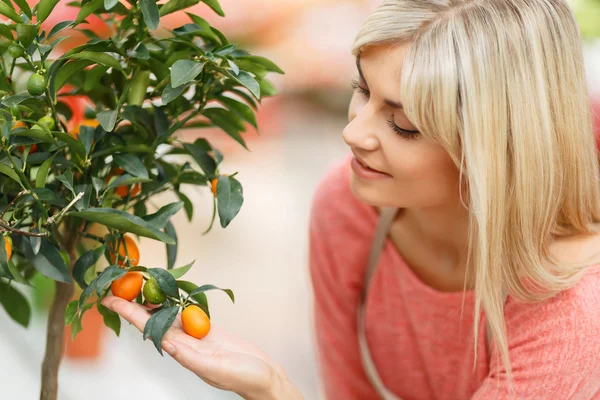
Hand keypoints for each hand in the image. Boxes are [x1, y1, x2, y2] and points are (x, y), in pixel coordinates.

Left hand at [101, 296, 302, 399]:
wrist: (264, 377)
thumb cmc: (243, 376)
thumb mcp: (216, 368)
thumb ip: (192, 357)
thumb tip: (168, 344)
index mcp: (182, 352)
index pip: (148, 328)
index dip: (128, 313)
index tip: (109, 300)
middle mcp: (183, 342)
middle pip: (152, 318)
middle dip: (132, 302)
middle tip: (115, 285)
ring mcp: (195, 335)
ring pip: (167, 313)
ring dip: (150, 299)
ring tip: (134, 283)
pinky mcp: (208, 329)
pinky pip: (186, 311)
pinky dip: (173, 300)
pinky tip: (166, 292)